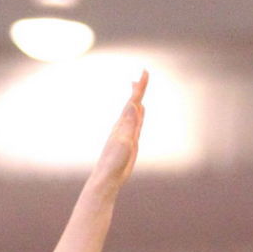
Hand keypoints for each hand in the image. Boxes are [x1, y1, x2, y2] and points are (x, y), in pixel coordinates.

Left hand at [93, 70, 148, 187]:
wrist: (108, 179)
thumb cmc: (114, 162)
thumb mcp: (123, 141)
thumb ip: (128, 124)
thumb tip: (132, 104)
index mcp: (122, 124)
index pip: (132, 101)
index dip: (140, 87)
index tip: (144, 72)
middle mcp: (124, 126)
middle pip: (133, 103)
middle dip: (138, 89)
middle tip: (142, 75)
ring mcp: (127, 134)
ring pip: (134, 112)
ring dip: (137, 100)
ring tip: (139, 90)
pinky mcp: (130, 142)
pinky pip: (137, 123)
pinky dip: (139, 115)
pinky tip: (140, 111)